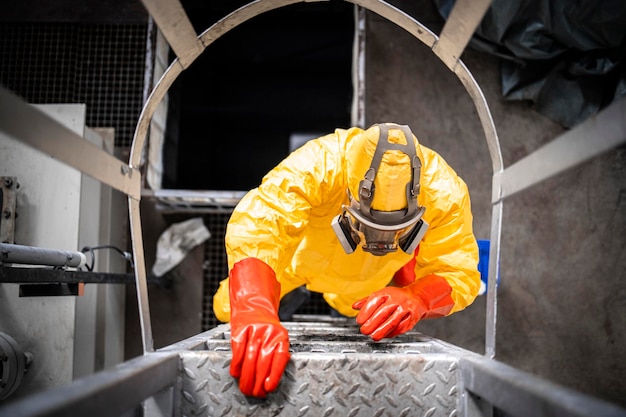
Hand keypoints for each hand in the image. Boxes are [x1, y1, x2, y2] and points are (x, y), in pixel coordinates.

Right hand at [228, 257, 290, 397]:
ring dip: (246, 377)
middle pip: (262, 362)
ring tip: (245, 388)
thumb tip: (272, 379)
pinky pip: (237, 350)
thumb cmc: (266, 327)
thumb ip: (277, 355)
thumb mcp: (276, 338)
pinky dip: (236, 364)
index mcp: (281, 336)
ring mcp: (254, 330)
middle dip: (257, 381)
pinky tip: (235, 373)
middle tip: (254, 393)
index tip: (268, 388)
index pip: (279, 359)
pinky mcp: (240, 329)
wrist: (253, 304)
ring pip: (249, 359)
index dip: (273, 375)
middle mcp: (268, 333)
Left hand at [352, 287, 426, 340]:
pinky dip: (391, 333)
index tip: (359, 321)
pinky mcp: (412, 318)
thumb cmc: (396, 297)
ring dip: (381, 331)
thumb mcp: (382, 295)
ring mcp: (405, 309)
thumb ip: (367, 301)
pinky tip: (384, 335)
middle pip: (383, 312)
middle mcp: (397, 299)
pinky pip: (400, 328)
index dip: (365, 312)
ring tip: (373, 336)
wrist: (416, 298)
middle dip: (372, 324)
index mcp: (387, 292)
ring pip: (392, 321)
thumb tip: (354, 306)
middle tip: (364, 330)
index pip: (374, 301)